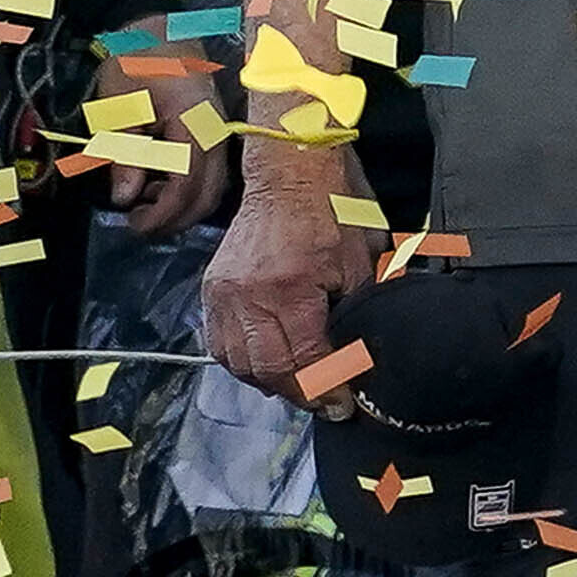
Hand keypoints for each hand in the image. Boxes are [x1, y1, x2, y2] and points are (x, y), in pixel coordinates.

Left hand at [91, 53, 230, 237]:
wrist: (157, 31)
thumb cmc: (134, 64)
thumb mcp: (118, 108)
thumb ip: (124, 155)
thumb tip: (125, 199)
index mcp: (193, 122)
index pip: (187, 183)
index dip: (162, 213)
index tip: (132, 226)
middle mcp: (216, 131)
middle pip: (210, 192)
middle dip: (176, 218)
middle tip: (138, 226)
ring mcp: (219, 132)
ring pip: (214, 185)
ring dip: (182, 205)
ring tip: (143, 204)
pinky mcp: (214, 132)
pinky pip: (211, 171)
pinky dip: (188, 188)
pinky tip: (157, 184)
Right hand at [203, 163, 379, 405]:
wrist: (290, 169)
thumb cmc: (336, 207)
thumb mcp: (363, 257)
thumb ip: (360, 309)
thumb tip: (365, 355)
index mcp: (290, 288)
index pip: (305, 360)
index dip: (327, 389)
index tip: (345, 406)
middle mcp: (248, 297)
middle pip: (267, 370)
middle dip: (300, 394)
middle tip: (327, 402)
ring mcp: (224, 294)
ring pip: (239, 363)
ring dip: (270, 381)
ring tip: (301, 386)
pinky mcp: (212, 289)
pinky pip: (222, 343)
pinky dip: (244, 361)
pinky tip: (269, 363)